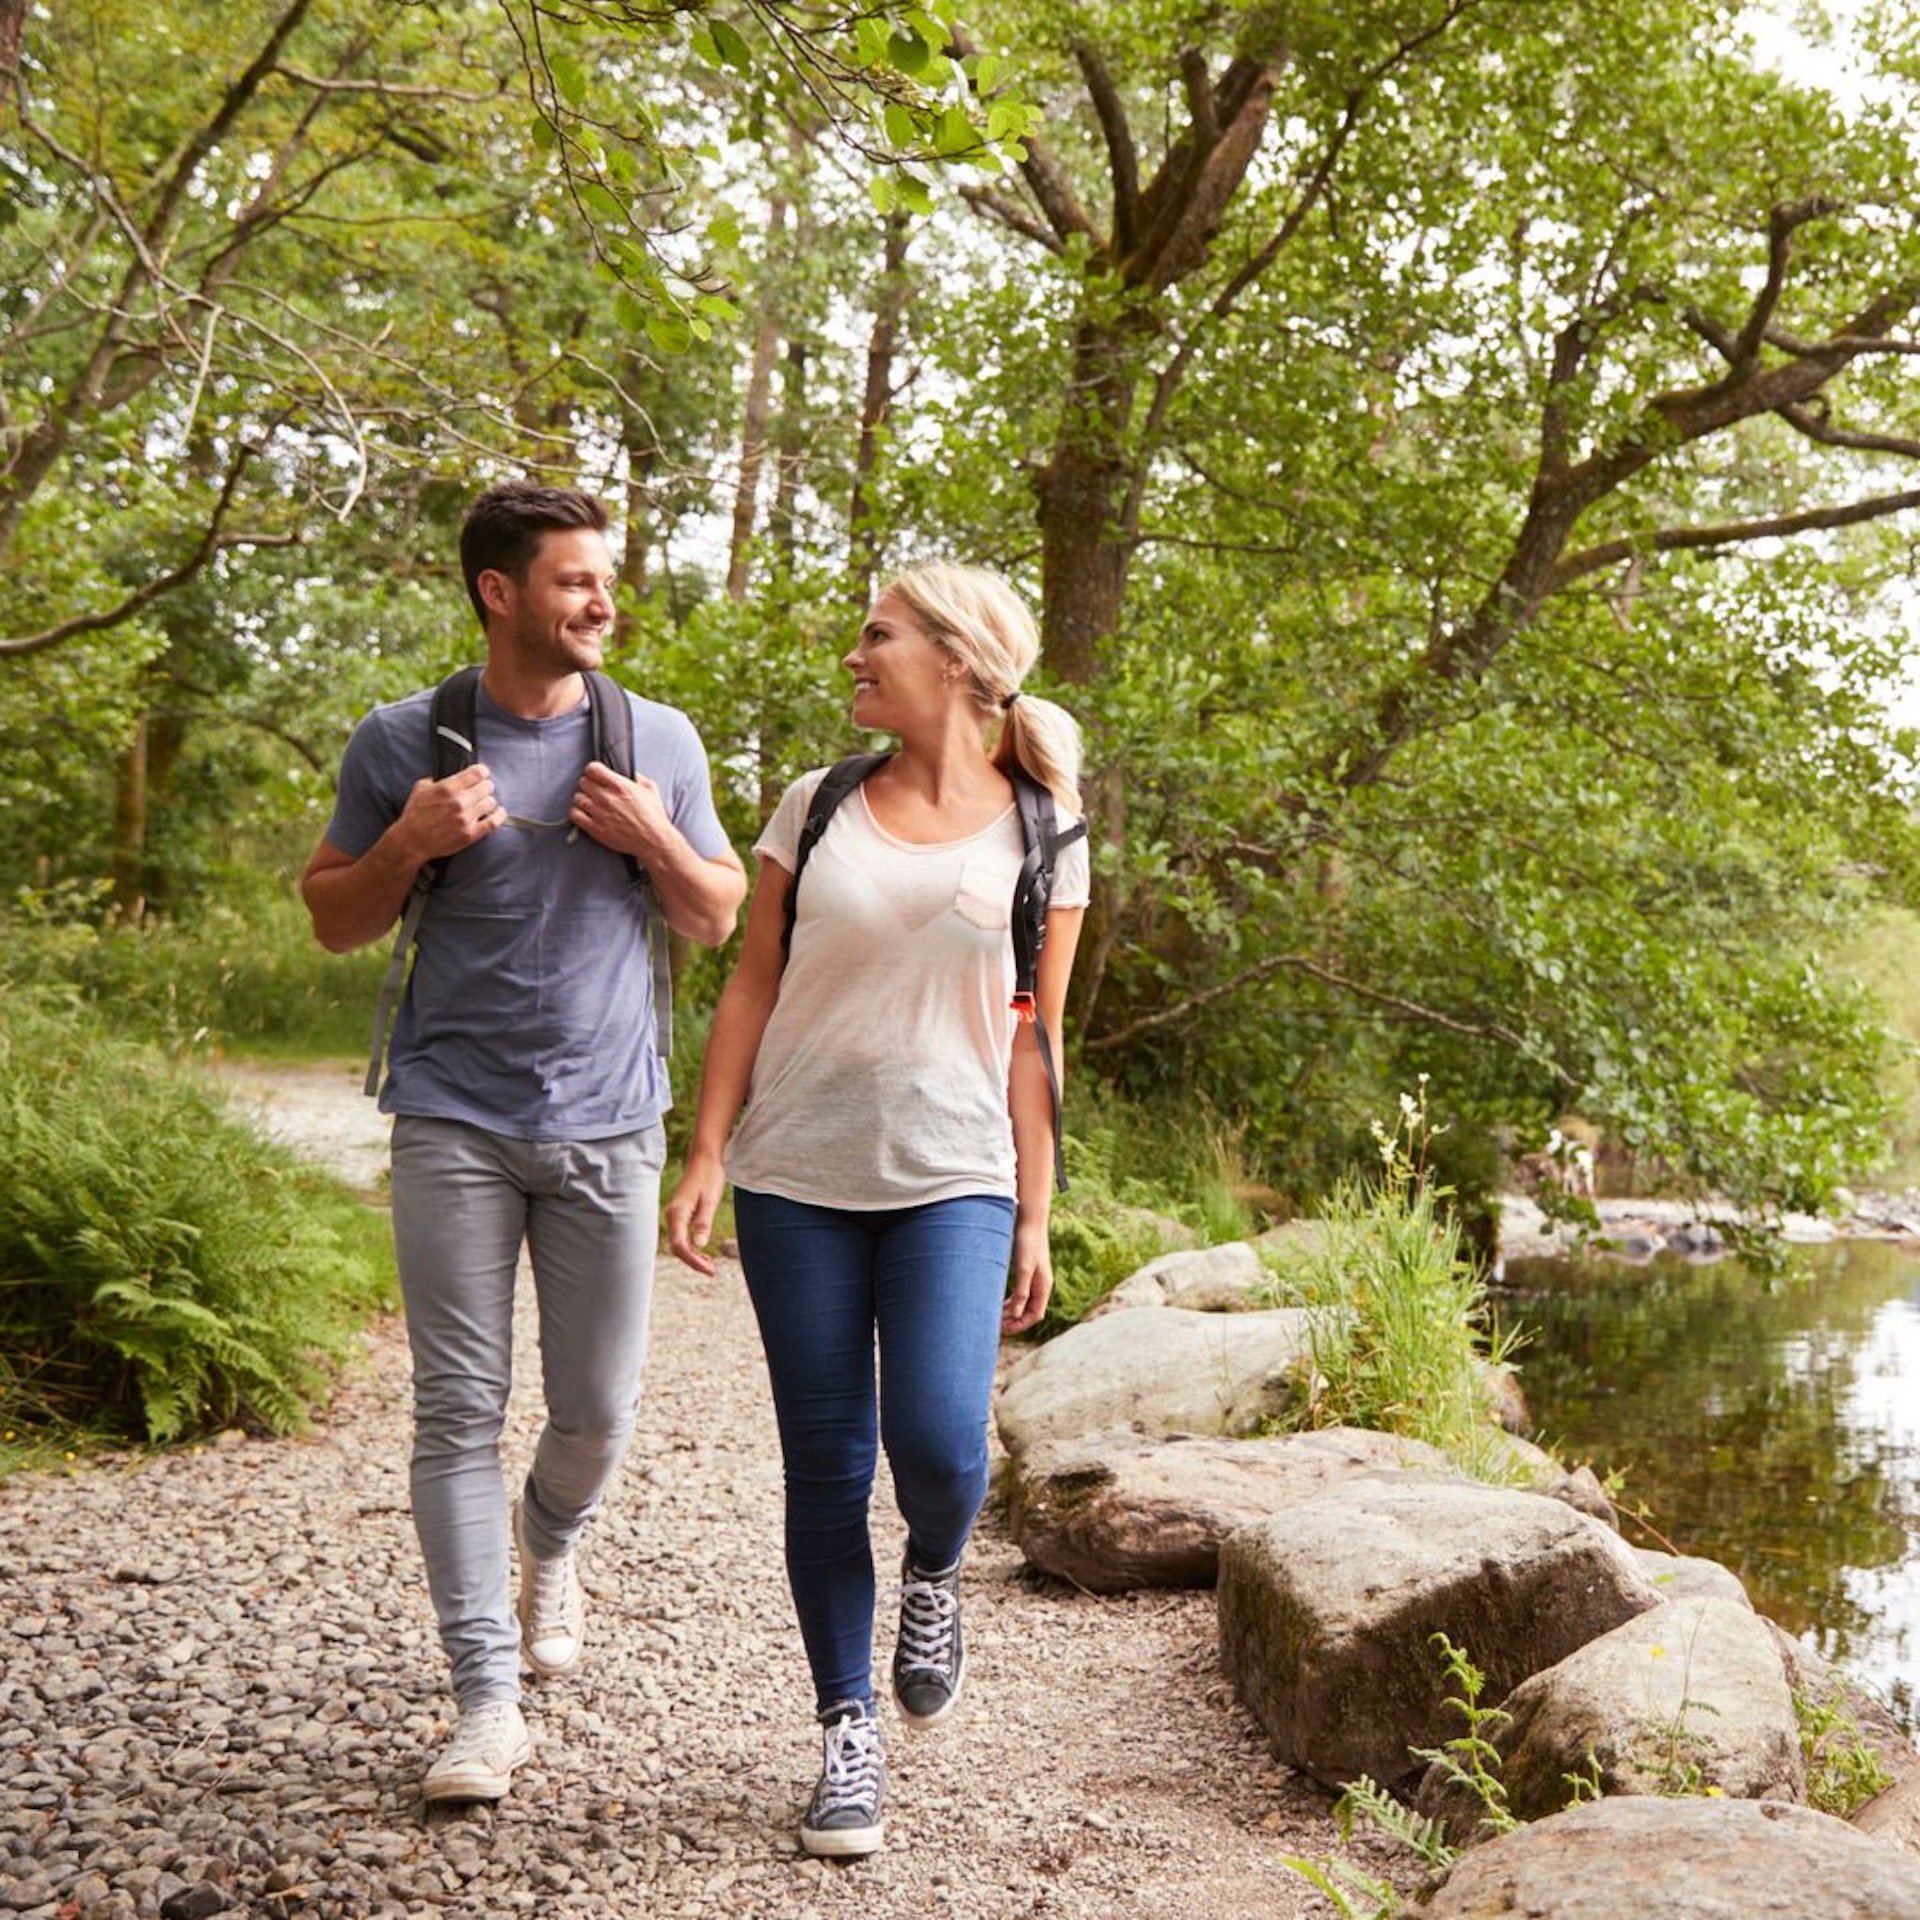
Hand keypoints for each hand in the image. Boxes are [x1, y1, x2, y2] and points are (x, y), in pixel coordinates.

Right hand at [401, 764, 500, 860]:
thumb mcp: (421, 789)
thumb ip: (437, 780)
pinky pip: (494, 822)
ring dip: (488, 801)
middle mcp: (458, 802)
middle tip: (482, 790)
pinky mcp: (471, 834)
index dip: (482, 772)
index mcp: (447, 788)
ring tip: (484, 803)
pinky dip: (499, 816)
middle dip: (484, 787)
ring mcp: (466, 818)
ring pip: (491, 803)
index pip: (476, 773)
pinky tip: (498, 812)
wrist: (411, 841)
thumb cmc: (414, 816)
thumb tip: (451, 777)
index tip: (482, 773)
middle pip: (486, 787)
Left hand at [572, 759, 670, 859]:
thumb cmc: (653, 818)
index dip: (593, 771)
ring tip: (590, 803)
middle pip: (583, 782)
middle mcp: (607, 798)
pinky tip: (586, 814)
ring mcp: (600, 814)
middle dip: (589, 785)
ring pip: (577, 798)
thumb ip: (636, 777)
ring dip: (582, 799)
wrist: (653, 841)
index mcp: (620, 786)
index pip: (592, 769)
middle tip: (594, 790)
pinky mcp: (595, 828)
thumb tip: (627, 772)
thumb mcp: (650, 789)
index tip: (596, 775)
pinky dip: (577, 813)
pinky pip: (575, 815)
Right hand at [666, 1154, 726, 1276]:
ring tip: (710, 1265)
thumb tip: (699, 1245)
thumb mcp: (710, 1200)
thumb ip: (703, 1222)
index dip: (693, 1261)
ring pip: (679, 1243)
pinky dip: (692, 1246)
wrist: (705, 1159)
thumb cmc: (709, 1176)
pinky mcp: (680, 1214)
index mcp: (677, 1213)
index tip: (709, 1270)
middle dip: (693, 1261)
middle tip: (712, 1271)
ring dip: (693, 1255)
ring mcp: (674, 1215)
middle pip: (677, 1247)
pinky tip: (704, 1252)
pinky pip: (682, 1236)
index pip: (680, 1245)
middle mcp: (672, 1215)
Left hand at [1001, 1218, 1053, 1334]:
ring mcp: (1034, 1279)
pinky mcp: (1026, 1271)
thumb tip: (1016, 1315)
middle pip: (1029, 1312)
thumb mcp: (1023, 1269)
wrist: (1029, 1221)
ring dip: (1011, 1312)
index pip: (1035, 1315)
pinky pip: (1020, 1293)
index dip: (1020, 1325)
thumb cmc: (1028, 1243)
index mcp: (1043, 1287)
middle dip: (1014, 1321)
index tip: (1003, 1329)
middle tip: (995, 1326)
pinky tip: (998, 1302)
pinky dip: (1010, 1301)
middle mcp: (1041, 1285)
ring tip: (994, 1316)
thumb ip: (1021, 1292)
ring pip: (1023, 1304)